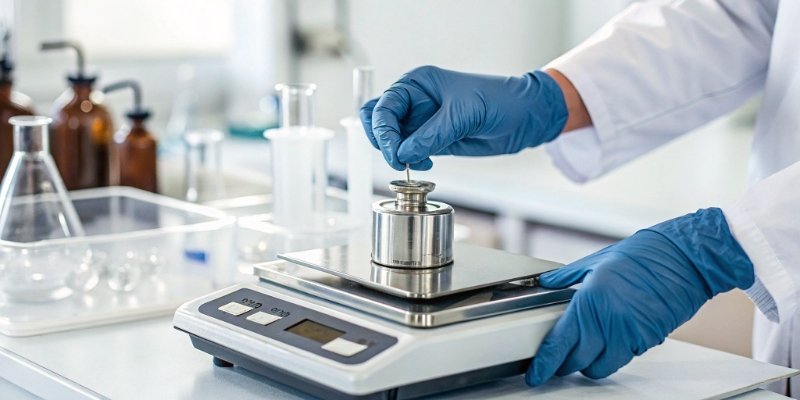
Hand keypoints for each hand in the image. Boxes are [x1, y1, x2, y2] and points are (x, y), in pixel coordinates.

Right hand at [360, 66, 567, 170]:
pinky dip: (410, 160)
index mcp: (417, 83)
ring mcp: (421, 121)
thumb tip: (404, 152)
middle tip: (399, 159)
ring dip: (396, 153)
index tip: (396, 153)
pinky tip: (426, 163)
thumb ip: (432, 134)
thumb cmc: (499, 100)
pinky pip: (407, 151)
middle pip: (378, 121)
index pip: (384, 107)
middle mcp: (414, 100)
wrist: (523, 117)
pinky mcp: (430, 139)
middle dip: (383, 141)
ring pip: (390, 139)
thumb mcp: (464, 114)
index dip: (383, 131)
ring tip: (415, 162)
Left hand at [526, 208, 753, 385]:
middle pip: (577, 361)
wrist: (684, 258)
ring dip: (589, 364)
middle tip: (558, 360)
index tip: (535, 374)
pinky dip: (613, 355)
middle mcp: (608, 320)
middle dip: (564, 365)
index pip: (560, 343)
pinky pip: (623, 358)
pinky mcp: (648, 341)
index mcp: (590, 299)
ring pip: (600, 367)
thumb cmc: (644, 254)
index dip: (545, 364)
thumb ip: (566, 276)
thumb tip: (545, 282)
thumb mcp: (596, 260)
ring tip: (585, 351)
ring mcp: (630, 333)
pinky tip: (612, 339)